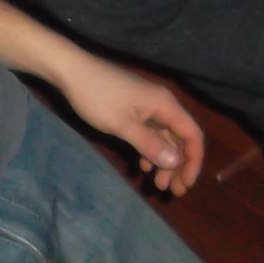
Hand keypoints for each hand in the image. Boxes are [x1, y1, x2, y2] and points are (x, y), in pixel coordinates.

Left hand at [57, 53, 206, 194]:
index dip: (193, 161)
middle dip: (178, 166)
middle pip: (180, 139)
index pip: (193, 135)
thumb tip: (175, 162)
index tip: (185, 184)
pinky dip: (148, 151)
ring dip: (163, 161)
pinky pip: (149, 133)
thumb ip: (149, 144)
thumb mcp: (122, 125)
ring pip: (164, 138)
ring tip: (156, 185)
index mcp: (165, 105)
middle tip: (171, 191)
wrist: (70, 70)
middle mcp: (162, 105)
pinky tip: (142, 166)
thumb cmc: (96, 96)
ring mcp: (147, 107)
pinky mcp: (133, 109)